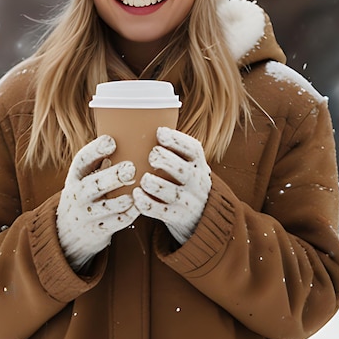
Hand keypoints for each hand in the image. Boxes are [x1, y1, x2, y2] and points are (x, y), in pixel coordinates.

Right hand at [56, 135, 138, 270]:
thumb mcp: (84, 175)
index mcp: (76, 175)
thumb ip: (100, 159)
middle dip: (113, 176)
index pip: (82, 160)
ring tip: (138, 188)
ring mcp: (87, 214)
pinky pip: (117, 222)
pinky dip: (130, 214)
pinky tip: (140, 204)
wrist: (68, 232)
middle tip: (131, 168)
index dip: (96, 150)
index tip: (112, 141)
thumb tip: (130, 130)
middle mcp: (79, 194)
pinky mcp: (98, 230)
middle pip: (94, 184)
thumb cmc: (86, 193)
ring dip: (125, 197)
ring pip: (107, 206)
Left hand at [133, 127, 211, 244]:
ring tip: (144, 178)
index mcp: (199, 163)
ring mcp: (188, 201)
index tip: (159, 133)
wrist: (203, 216)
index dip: (176, 139)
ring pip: (169, 191)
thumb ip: (174, 148)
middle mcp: (197, 181)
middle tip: (151, 156)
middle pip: (181, 169)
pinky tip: (136, 194)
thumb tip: (143, 122)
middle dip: (163, 159)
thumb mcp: (189, 163)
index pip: (193, 149)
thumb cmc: (185, 180)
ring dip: (152, 182)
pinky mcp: (176, 217)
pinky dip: (144, 202)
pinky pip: (158, 210)